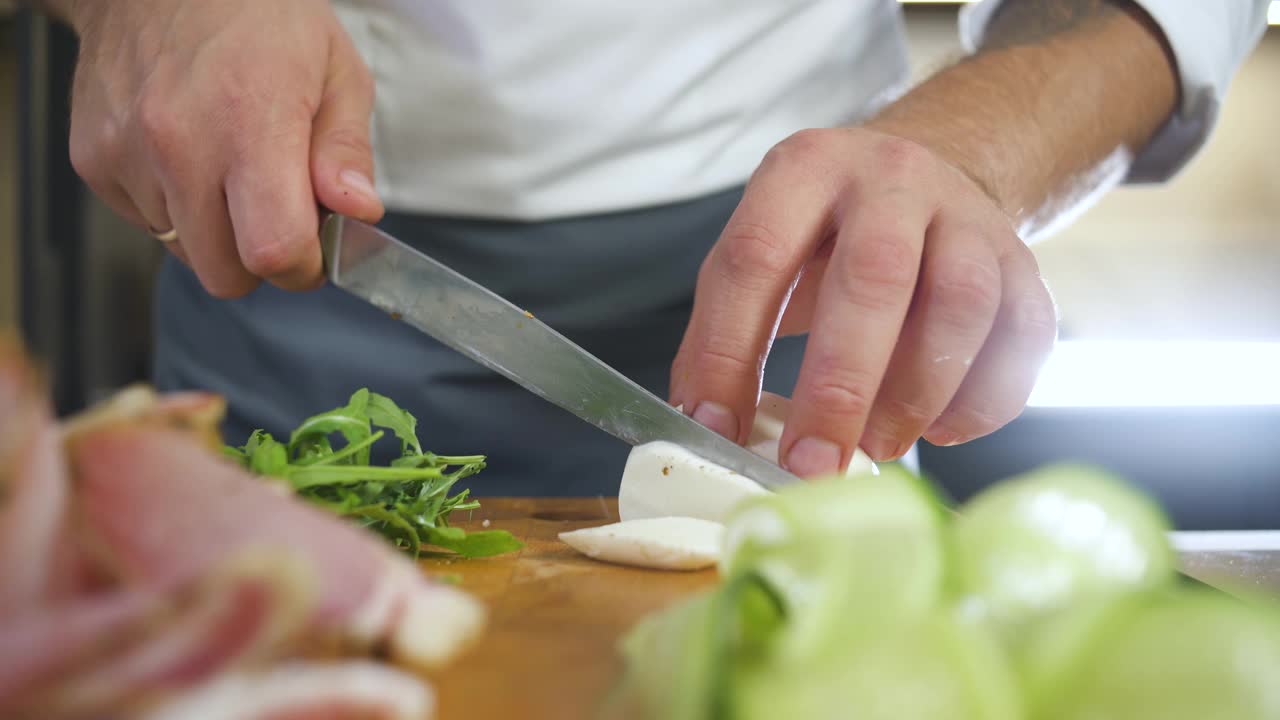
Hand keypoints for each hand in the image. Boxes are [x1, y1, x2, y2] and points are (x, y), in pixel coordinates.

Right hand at [67, 0, 383, 297]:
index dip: (303, 268)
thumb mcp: (336, 72)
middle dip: (259, 260)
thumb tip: (358, 210)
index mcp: (251, 122)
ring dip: (215, 229)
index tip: (315, 251)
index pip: (274, 251)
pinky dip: (174, 205)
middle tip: (277, 213)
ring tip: (229, 163)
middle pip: (224, 274)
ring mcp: (128, 154)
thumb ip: (347, 151)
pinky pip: (147, 222)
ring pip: (184, 251)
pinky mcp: (93, 160)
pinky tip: (189, 153)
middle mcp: (180, 144)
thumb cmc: (260, 17)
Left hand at [670, 127, 1057, 475]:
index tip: (719, 433)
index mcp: (803, 170)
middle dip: (839, 386)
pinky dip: (983, 400)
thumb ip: (725, 333)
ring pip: (962, 303)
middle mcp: (890, 178)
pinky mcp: (1023, 261)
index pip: (755, 258)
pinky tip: (940, 430)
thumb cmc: (823, 240)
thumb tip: (706, 430)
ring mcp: (967, 215)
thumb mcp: (760, 258)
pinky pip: (1024, 336)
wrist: (925, 180)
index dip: (730, 351)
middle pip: (875, 276)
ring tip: (877, 447)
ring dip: (916, 393)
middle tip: (812, 464)